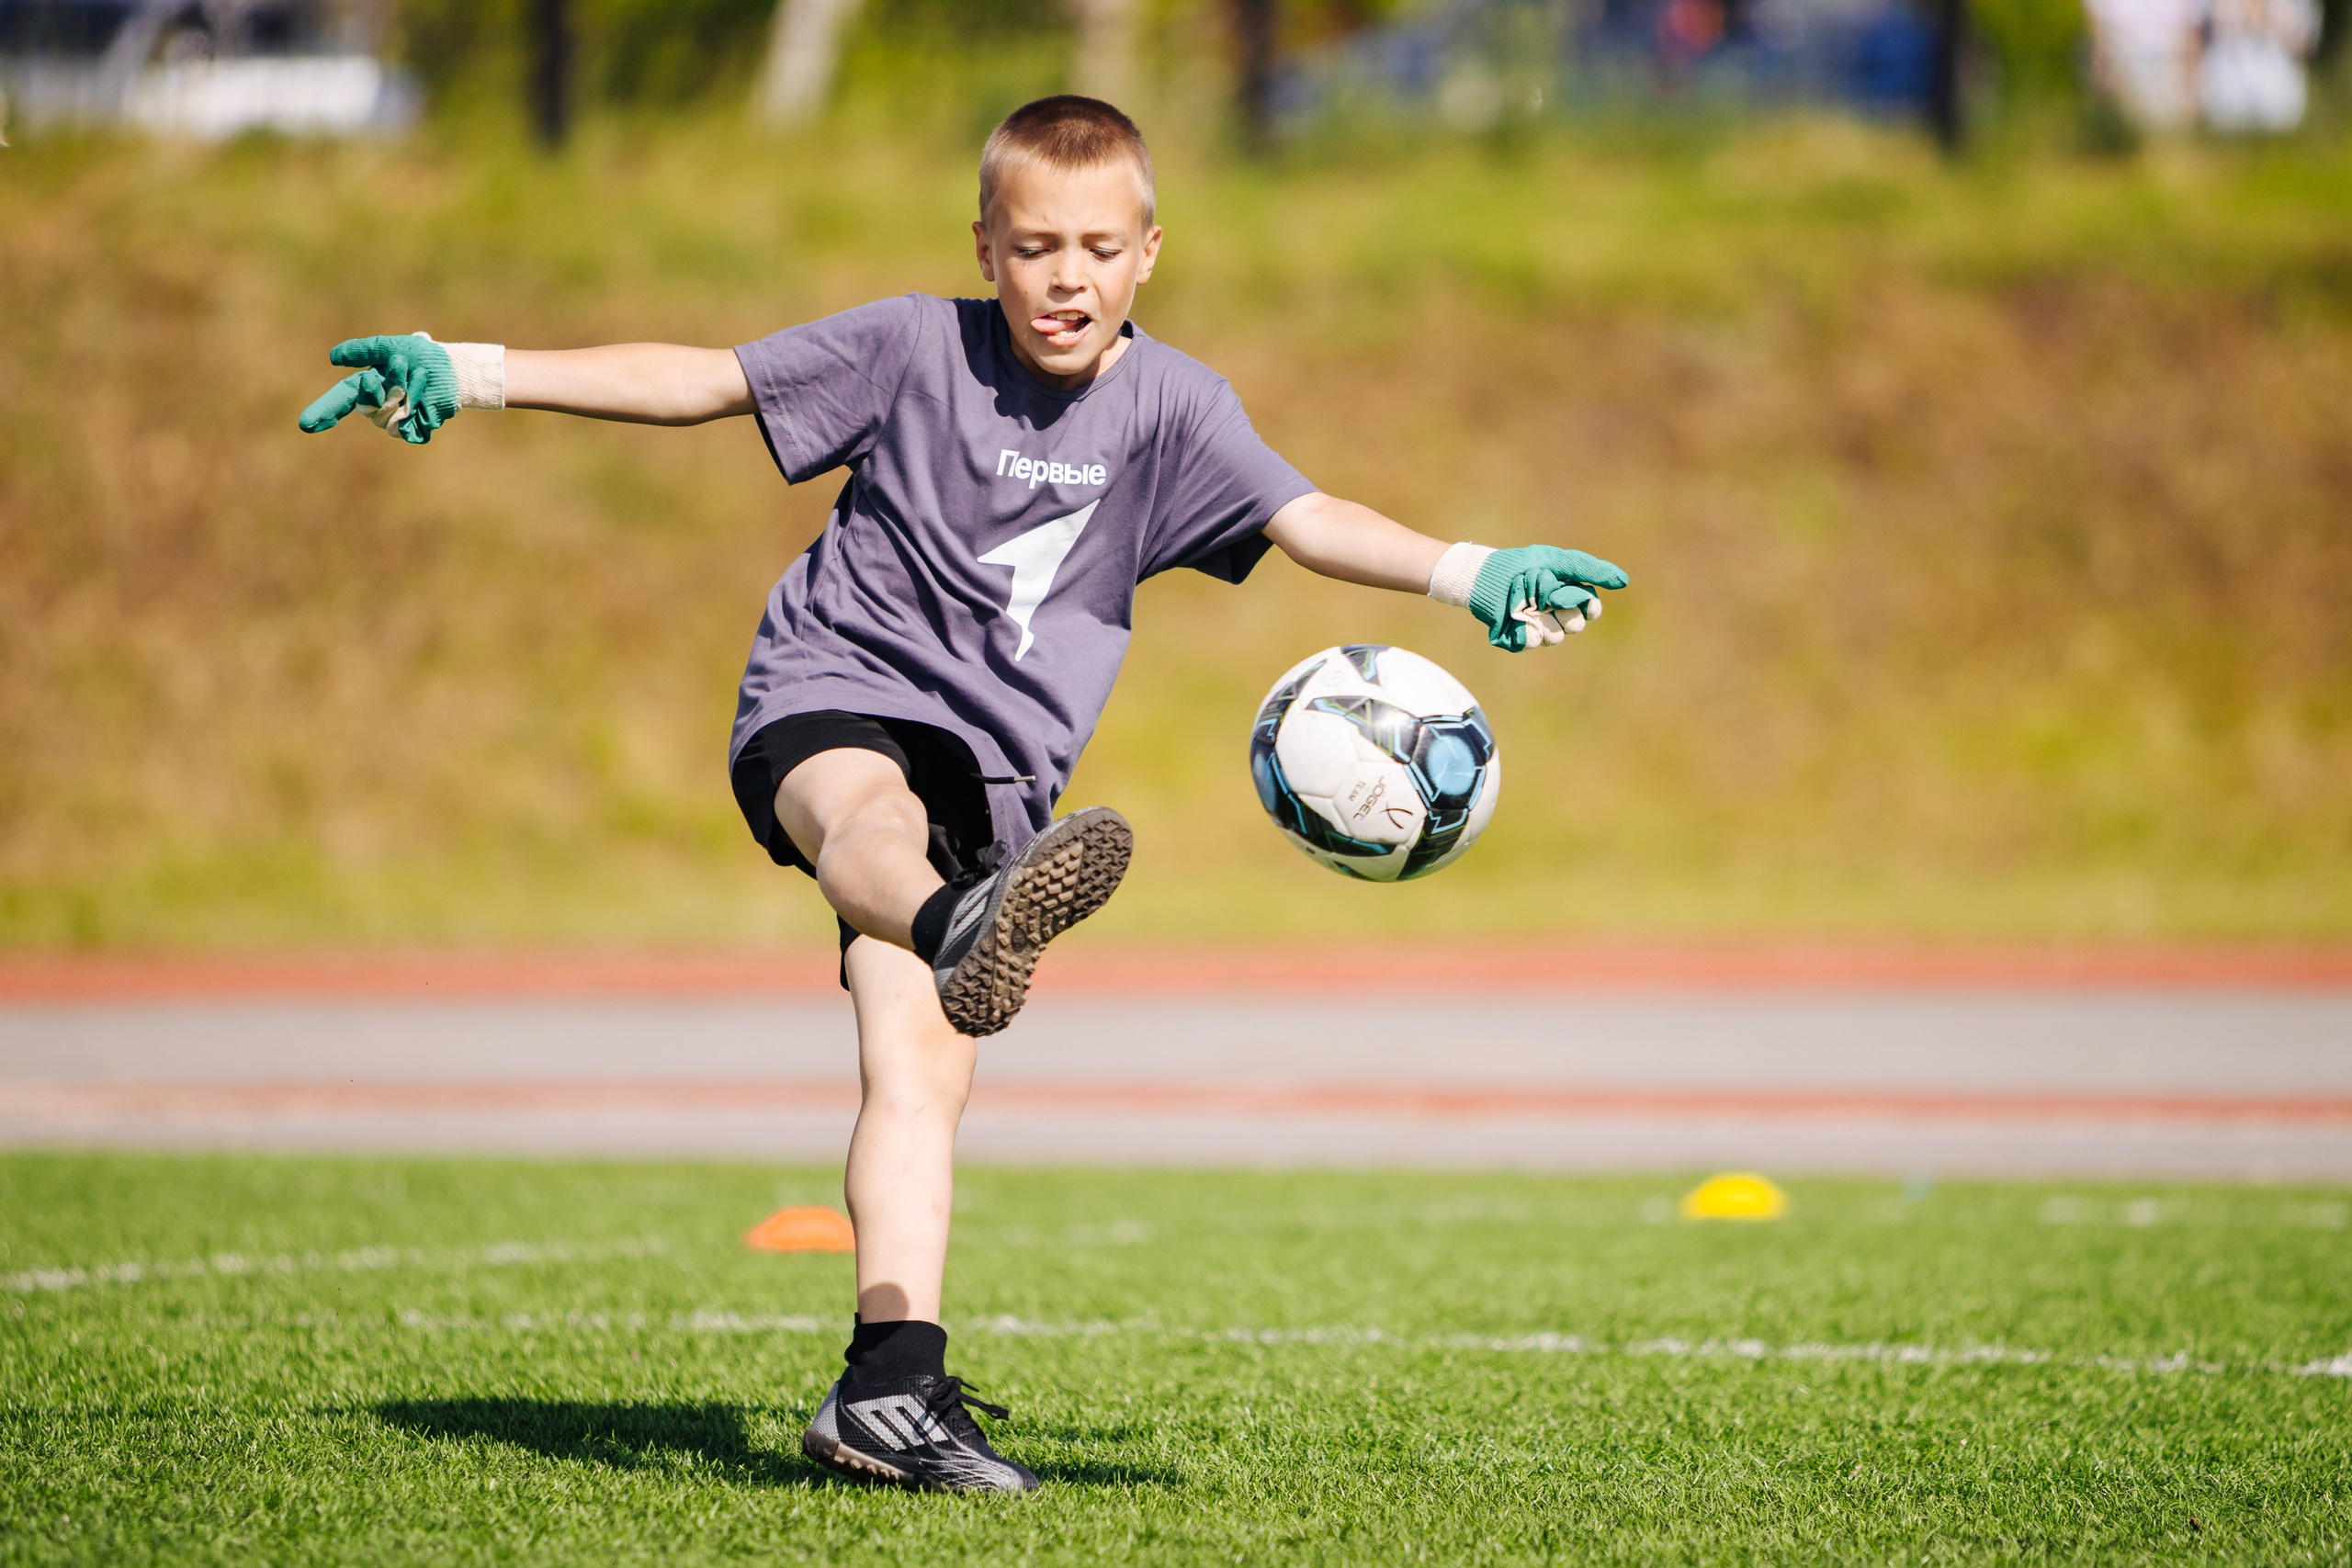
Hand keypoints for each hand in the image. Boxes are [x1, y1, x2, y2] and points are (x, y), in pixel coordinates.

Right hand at [298, 334, 459, 443]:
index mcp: (368, 386)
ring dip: (403, 391)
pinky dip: (414, 408)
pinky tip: (425, 399)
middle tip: (403, 364)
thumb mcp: (389, 347)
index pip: (341, 400)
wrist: (454, 371)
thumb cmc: (424, 356)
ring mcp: (395, 420)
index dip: (324, 412)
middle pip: (366, 406)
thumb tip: (332, 357)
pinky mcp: (413, 430)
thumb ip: (362, 351)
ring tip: (419, 376)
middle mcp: (378, 405)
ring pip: (384, 417)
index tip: (305, 425)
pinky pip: (403, 428)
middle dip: (386, 384)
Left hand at [1468, 544, 1627, 651]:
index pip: (1591, 609)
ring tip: (1523, 599)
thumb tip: (1624, 581)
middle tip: (1541, 588)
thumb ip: (1590, 569)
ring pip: (1556, 636)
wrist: (1485, 575)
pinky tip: (1515, 615)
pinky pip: (1532, 642)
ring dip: (1541, 615)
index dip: (1589, 605)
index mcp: (1569, 597)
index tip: (1581, 597)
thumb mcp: (1558, 561)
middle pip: (1575, 624)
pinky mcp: (1519, 640)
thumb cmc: (1522, 565)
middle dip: (1560, 604)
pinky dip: (1525, 629)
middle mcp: (1556, 616)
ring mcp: (1538, 629)